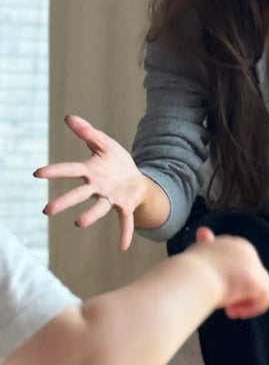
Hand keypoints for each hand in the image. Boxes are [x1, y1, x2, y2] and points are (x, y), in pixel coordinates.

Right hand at [35, 114, 147, 251]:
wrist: (135, 178)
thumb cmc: (116, 161)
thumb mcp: (104, 143)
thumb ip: (88, 132)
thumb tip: (69, 117)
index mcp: (91, 172)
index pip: (70, 170)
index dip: (55, 171)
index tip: (37, 173)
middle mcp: (98, 188)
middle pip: (79, 195)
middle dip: (64, 202)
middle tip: (47, 210)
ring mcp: (111, 198)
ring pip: (100, 208)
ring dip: (91, 216)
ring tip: (79, 223)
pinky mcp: (125, 206)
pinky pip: (125, 221)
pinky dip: (125, 233)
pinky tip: (123, 247)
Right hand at [192, 227, 268, 318]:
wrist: (192, 276)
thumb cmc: (190, 268)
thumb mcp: (198, 251)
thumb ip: (205, 244)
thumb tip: (204, 231)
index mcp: (235, 244)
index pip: (240, 264)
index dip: (229, 279)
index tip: (215, 289)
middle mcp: (248, 251)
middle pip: (251, 276)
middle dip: (239, 290)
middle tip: (223, 302)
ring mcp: (254, 265)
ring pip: (260, 287)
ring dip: (245, 300)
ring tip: (229, 309)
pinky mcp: (258, 281)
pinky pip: (265, 298)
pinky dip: (251, 308)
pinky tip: (233, 311)